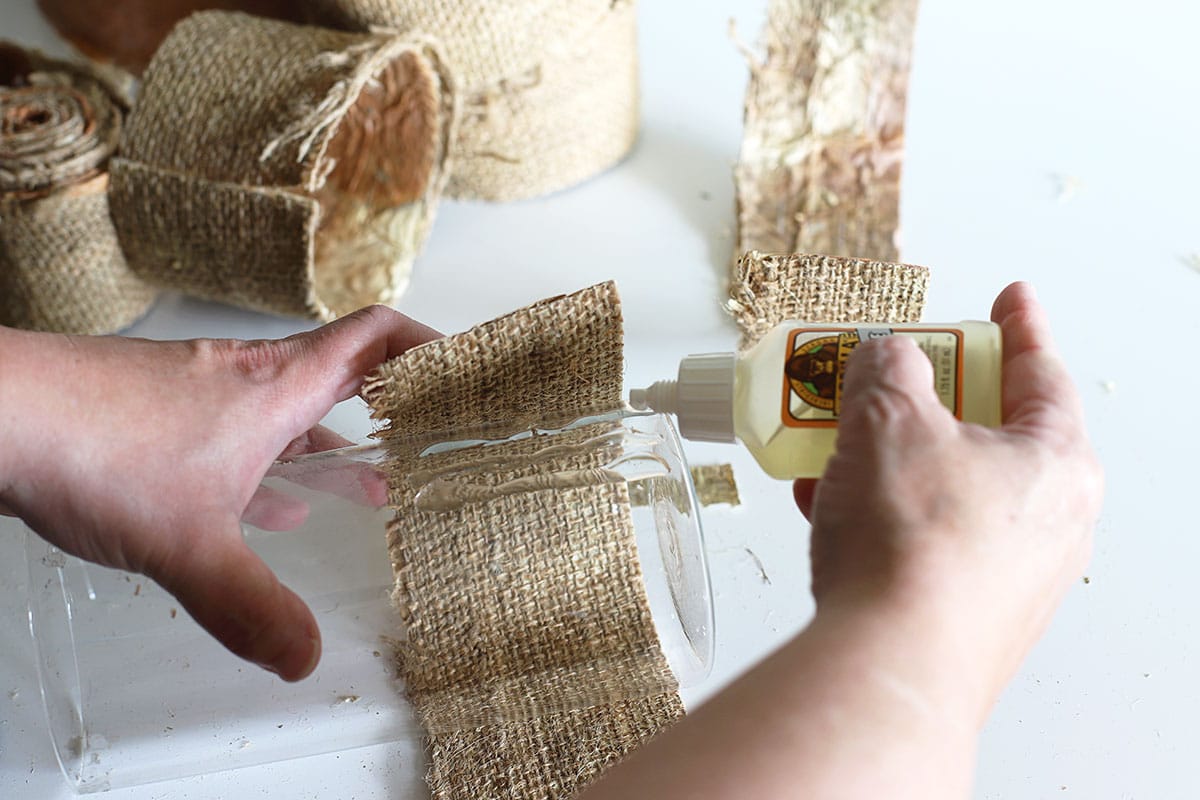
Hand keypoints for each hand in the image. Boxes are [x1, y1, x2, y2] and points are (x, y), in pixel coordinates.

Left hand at [0, 307, 437, 680]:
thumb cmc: (92, 444)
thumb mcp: (190, 541)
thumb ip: (251, 604)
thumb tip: (306, 655)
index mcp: (277, 388)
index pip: (375, 338)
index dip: (427, 345)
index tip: (463, 369)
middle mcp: (248, 382)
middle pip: (341, 378)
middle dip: (389, 413)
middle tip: (425, 445)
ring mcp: (205, 399)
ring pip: (287, 416)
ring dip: (328, 447)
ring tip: (364, 485)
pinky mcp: (164, 422)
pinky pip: (240, 441)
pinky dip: (267, 469)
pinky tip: (267, 506)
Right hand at [793, 281, 1102, 718]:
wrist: (888, 665)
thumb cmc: (912, 548)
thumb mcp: (889, 418)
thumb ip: (889, 369)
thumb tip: (889, 357)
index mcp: (1056, 465)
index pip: (1042, 374)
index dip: (1019, 326)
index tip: (1011, 299)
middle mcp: (1048, 525)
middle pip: (988, 434)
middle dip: (927, 402)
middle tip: (893, 378)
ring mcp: (1008, 576)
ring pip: (946, 490)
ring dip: (890, 461)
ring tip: (837, 445)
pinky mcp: (964, 614)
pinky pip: (923, 541)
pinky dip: (881, 514)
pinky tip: (831, 506)